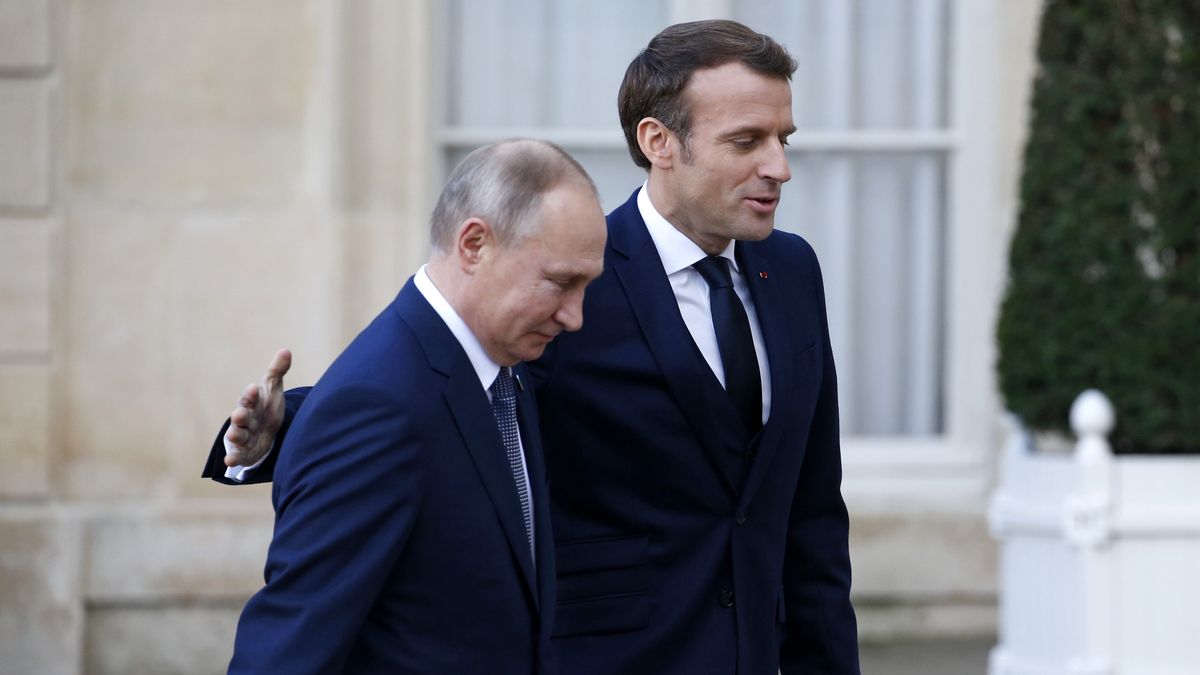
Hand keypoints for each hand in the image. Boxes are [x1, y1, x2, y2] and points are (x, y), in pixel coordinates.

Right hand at [224, 349, 291, 467]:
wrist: (264, 430)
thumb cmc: (266, 406)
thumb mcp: (272, 389)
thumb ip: (277, 371)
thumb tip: (286, 350)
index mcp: (251, 403)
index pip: (250, 397)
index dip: (251, 394)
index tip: (254, 387)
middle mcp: (244, 419)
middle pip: (240, 416)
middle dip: (240, 415)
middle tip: (240, 413)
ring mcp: (243, 435)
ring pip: (236, 435)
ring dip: (235, 435)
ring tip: (234, 434)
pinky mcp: (244, 452)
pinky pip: (237, 455)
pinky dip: (233, 458)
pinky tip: (229, 462)